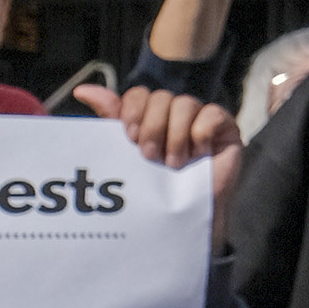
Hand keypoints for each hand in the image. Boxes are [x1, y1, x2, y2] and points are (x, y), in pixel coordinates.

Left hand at [75, 82, 240, 245]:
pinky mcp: (225, 127)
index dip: (133, 110)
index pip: (140, 94)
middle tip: (150, 157)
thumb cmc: (153, 189)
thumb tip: (82, 90)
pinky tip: (199, 154)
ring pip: (185, 104)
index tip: (129, 136)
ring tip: (174, 164)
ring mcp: (202, 118)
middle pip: (161, 97)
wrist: (180, 218)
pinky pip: (212, 114)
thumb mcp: (126, 152)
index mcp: (150, 117)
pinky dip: (201, 135)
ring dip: (175, 138)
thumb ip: (111, 118)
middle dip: (152, 128)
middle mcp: (175, 114)